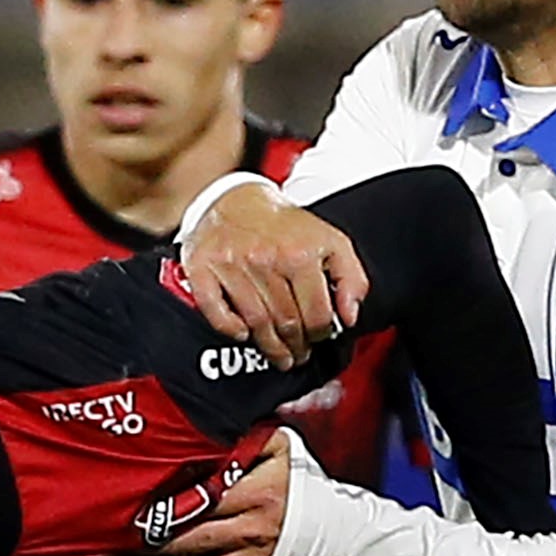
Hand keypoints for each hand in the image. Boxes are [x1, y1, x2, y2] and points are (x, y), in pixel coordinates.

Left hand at [139, 436, 294, 555]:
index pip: (208, 498)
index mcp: (257, 494)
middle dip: (162, 544)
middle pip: (200, 538)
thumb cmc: (298, 484)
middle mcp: (252, 530)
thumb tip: (216, 428)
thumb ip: (248, 438)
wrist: (332, 527)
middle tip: (128, 546)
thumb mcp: (280, 448)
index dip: (175, 503)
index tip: (142, 507)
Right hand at [181, 183, 367, 369]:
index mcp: (300, 254)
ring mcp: (232, 265)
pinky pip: (215, 310)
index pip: (316, 314)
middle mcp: (266, 259)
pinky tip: (243, 334)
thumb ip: (351, 278)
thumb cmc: (283, 226)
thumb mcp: (331, 241)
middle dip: (297, 347)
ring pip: (256, 323)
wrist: (236, 199)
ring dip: (270, 348)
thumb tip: (349, 316)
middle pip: (286, 322)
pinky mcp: (203, 268)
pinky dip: (229, 328)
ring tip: (280, 357)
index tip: (319, 339)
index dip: (321, 335)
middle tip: (299, 355)